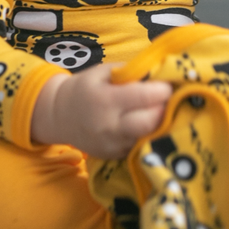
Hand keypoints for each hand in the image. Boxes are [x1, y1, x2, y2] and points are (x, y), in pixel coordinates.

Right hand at [31, 64, 172, 158]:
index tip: (169, 85)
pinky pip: (139, 145)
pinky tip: (148, 124)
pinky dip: (148, 135)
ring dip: (160, 124)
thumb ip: (131, 72)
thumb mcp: (104, 72)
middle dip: (166, 109)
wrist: (59, 116)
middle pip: (151, 122)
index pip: (145, 96)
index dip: (163, 90)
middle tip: (169, 100)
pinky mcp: (115, 156)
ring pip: (148, 137)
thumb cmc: (86, 88)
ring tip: (161, 111)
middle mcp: (109, 125)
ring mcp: (112, 144)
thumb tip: (161, 72)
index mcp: (106, 100)